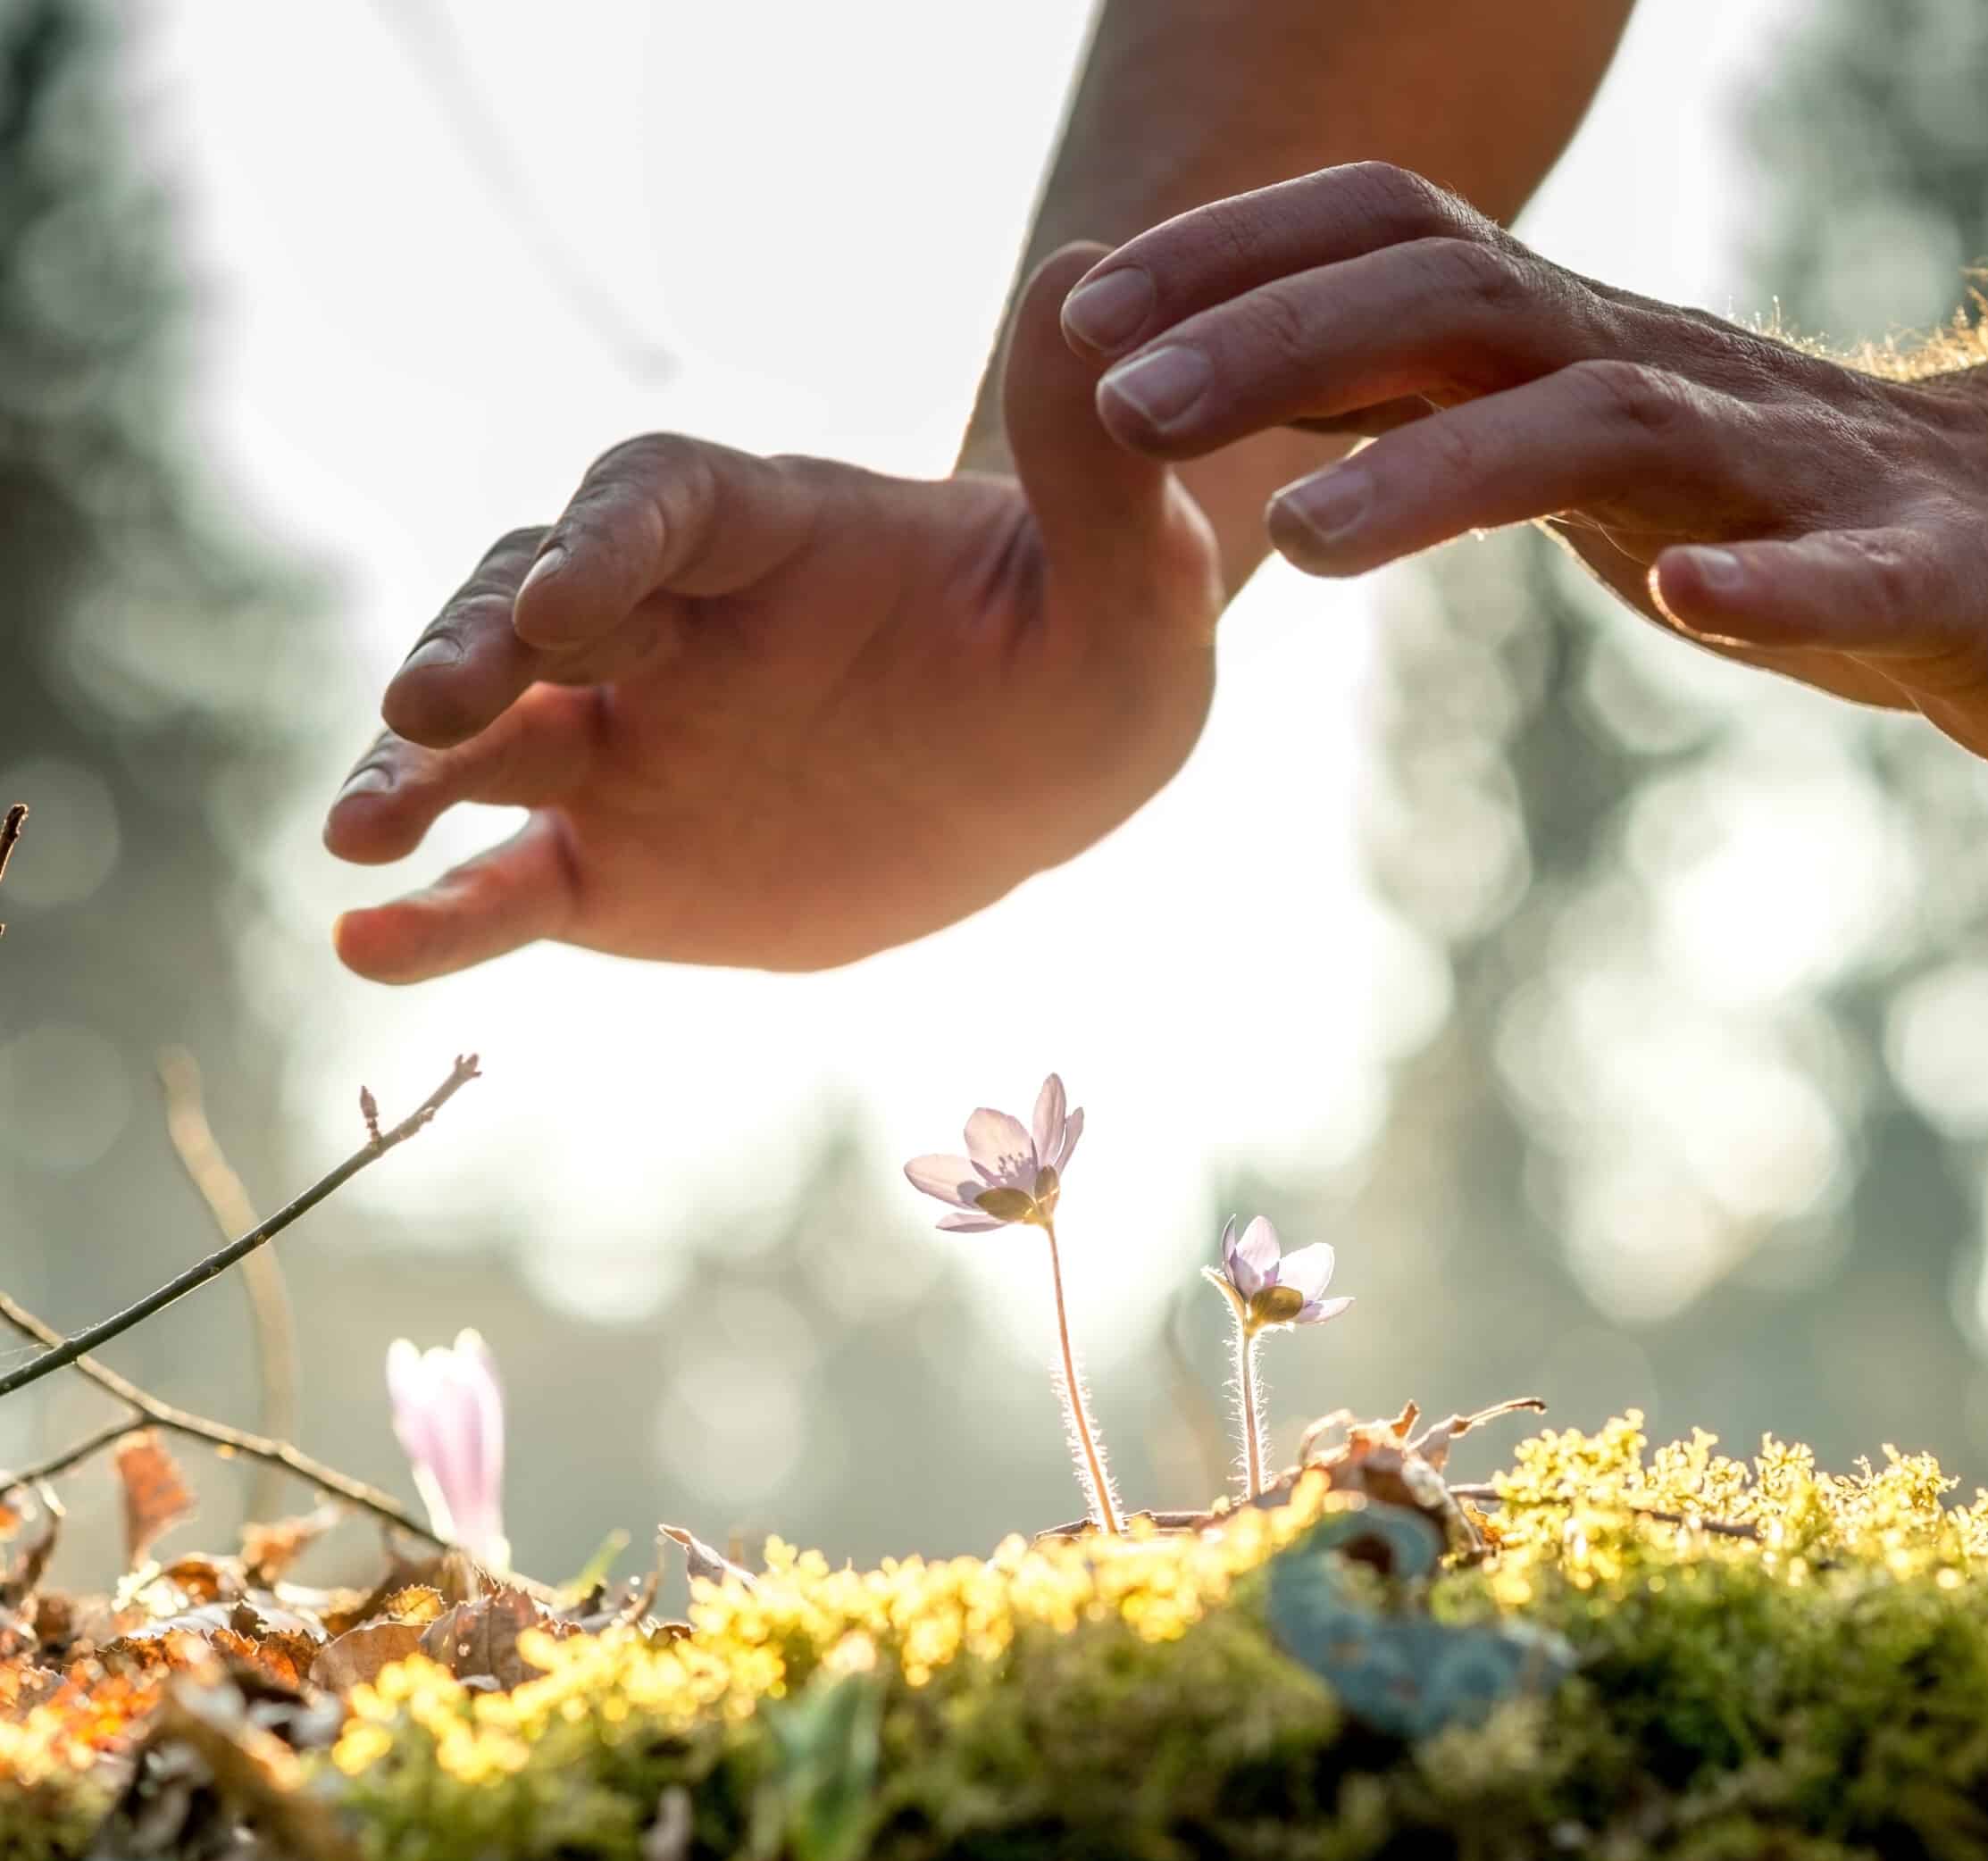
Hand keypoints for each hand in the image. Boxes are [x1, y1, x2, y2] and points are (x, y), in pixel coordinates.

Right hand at [325, 250, 1219, 979]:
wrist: (1048, 762)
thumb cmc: (1091, 644)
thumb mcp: (1134, 575)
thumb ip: (1095, 468)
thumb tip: (1086, 290)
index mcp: (768, 531)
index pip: (658, 505)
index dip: (608, 545)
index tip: (567, 604)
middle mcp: (666, 627)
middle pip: (533, 610)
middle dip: (473, 650)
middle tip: (427, 709)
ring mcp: (630, 745)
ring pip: (488, 747)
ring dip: (411, 780)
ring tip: (355, 837)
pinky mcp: (618, 864)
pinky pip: (511, 887)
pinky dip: (438, 918)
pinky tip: (365, 945)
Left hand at [1061, 163, 1987, 776]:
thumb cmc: (1779, 509)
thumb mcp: (1571, 451)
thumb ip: (1433, 415)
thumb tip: (1256, 397)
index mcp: (1572, 352)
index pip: (1387, 257)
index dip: (1233, 272)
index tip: (1085, 328)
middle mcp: (1661, 376)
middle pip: (1457, 307)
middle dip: (1278, 344)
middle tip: (1123, 414)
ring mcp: (1789, 463)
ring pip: (1606, 427)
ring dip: (1444, 472)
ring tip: (1305, 546)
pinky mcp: (1921, 568)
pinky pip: (1844, 568)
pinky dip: (1768, 581)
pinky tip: (1688, 603)